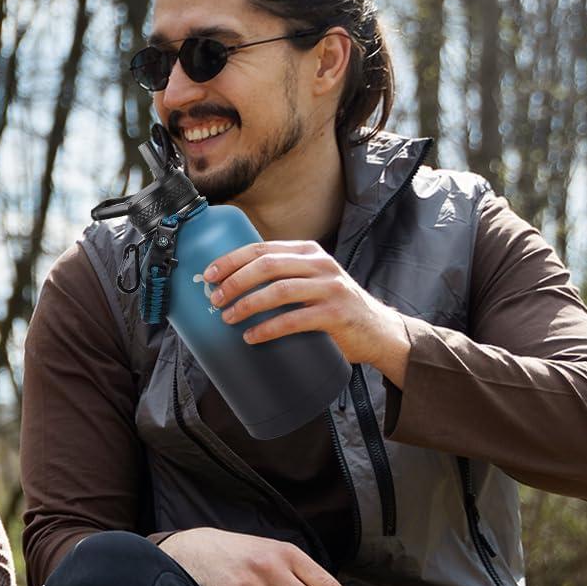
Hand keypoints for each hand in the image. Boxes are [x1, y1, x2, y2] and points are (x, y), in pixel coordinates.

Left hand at [205, 240, 410, 382]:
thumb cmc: (334, 308)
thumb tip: (233, 286)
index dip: (231, 260)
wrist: (377, 330)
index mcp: (308, 252)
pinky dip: (268, 328)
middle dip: (235, 282)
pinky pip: (294, 320)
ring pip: (278, 290)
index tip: (209, 275)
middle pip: (266, 265)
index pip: (261, 249)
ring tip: (228, 318)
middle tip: (216, 300)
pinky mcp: (335, 314)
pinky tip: (251, 336)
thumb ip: (283, 277)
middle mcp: (320, 264)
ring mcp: (330, 288)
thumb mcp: (311, 281)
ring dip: (247, 304)